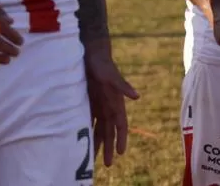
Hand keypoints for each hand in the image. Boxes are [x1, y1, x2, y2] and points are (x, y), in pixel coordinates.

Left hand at [85, 41, 139, 166]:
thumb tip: (137, 96)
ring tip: (94, 160)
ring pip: (99, 129)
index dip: (122, 138)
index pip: (121, 124)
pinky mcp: (89, 102)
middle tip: (108, 164)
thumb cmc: (103, 65)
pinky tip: (83, 141)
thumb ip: (123, 87)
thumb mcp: (112, 76)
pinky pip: (88, 121)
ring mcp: (99, 106)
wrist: (92, 55)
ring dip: (98, 143)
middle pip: (110, 131)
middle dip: (109, 147)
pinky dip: (87, 131)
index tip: (121, 152)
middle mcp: (109, 107)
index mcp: (117, 103)